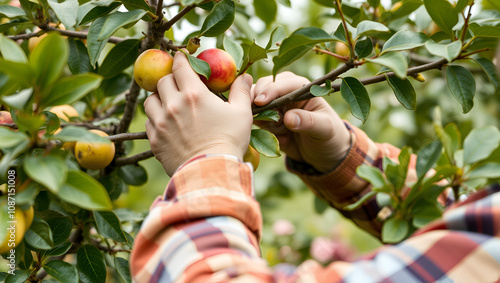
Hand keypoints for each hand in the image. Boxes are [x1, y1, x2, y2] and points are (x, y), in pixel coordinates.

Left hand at [144, 51, 253, 175]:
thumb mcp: (241, 113)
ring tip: (169, 103)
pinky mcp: (154, 139)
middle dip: (171, 79)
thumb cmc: (229, 141)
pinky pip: (148, 121)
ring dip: (159, 97)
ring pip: (150, 100)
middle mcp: (173, 104)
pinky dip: (155, 118)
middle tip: (179, 84)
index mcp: (194, 93)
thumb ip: (241, 91)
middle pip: (162, 81)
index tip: (182, 58)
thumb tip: (244, 76)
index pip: (180, 66)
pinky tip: (165, 122)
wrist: (211, 173)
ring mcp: (160, 122)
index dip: (181, 59)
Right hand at [252, 72, 350, 172]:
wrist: (323, 155)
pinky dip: (261, 129)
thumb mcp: (325, 130)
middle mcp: (286, 93)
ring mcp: (275, 106)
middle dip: (260, 102)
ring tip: (280, 133)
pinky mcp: (267, 120)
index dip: (270, 90)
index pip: (283, 83)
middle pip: (263, 87)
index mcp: (302, 88)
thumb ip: (309, 122)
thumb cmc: (330, 136)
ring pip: (254, 103)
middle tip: (269, 120)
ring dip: (260, 118)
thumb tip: (288, 118)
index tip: (260, 102)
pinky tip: (281, 139)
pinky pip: (255, 120)